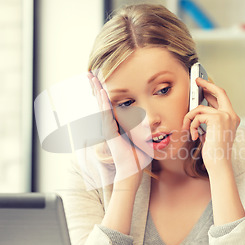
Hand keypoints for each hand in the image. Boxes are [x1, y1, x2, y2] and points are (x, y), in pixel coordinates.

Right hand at [87, 72, 150, 189]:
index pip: (109, 104)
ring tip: (91, 77)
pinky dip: (103, 103)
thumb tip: (154, 123)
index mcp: (117, 124)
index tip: (101, 79)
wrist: (132, 171)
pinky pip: (106, 115)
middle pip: (101, 101)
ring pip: (101, 105)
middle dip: (96, 86)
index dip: (104, 91)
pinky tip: (101, 93)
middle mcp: (110, 124)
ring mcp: (108, 128)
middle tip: (90, 73)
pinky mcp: (110, 133)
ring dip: (97, 90)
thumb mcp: (142, 138)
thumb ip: (144, 129)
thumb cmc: (138, 158)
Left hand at [182, 78, 240, 171]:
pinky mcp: (217, 119)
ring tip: (187, 129)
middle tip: (196, 81)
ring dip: (189, 119)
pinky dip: (191, 126)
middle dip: (206, 84)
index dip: (213, 90)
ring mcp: (225, 115)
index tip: (204, 85)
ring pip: (200, 108)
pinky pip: (197, 116)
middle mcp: (231, 115)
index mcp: (232, 118)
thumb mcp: (211, 132)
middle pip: (219, 91)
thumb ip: (208, 120)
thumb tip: (198, 109)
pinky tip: (194, 136)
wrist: (219, 163)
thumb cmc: (214, 151)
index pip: (223, 98)